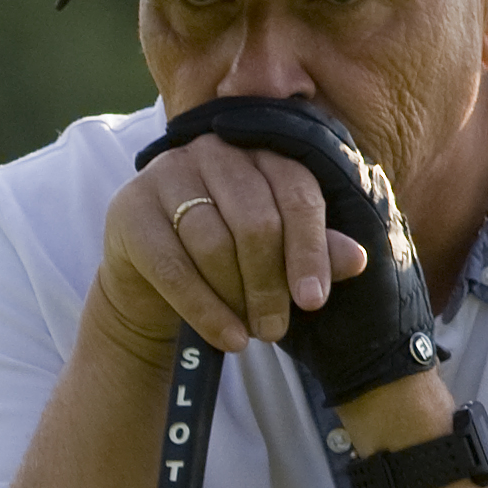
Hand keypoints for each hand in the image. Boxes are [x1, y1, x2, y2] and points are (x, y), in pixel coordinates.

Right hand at [93, 108, 363, 367]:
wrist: (153, 288)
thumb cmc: (228, 266)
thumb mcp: (276, 259)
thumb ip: (313, 252)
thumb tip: (358, 259)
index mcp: (259, 148)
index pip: (296, 191)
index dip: (309, 249)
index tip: (314, 301)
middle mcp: (213, 149)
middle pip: (255, 219)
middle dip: (270, 283)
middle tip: (276, 329)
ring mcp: (166, 173)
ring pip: (214, 242)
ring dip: (236, 298)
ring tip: (251, 334)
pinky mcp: (129, 209)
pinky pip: (174, 266)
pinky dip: (205, 309)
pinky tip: (227, 338)